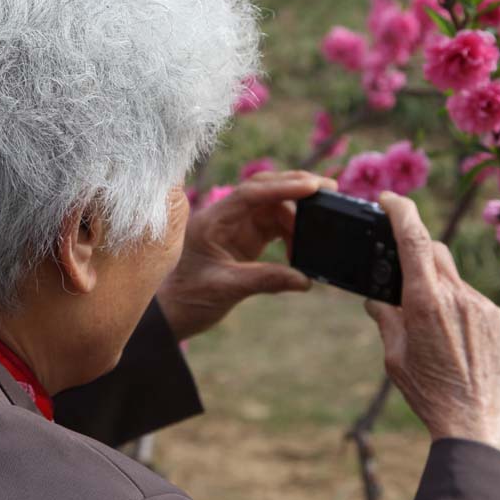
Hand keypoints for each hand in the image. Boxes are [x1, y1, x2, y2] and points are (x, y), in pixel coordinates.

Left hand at [157, 171, 335, 340]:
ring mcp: (235, 227)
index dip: (283, 187)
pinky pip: (273, 226)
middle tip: (330, 190)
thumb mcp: (226, 289)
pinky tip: (301, 249)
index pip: (251, 193)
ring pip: (272, 207)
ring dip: (296, 217)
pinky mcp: (244, 240)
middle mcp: (225, 217)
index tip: (313, 187)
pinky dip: (290, 233)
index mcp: (213, 220)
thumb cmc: (186, 297)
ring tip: (313, 237)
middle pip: (265, 190)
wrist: (169, 312)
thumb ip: (265, 281)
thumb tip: (305, 280)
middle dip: (296, 187)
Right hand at [365, 192, 499, 469]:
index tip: (389, 199)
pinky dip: (469, 314)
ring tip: (440, 334)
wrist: (481, 428)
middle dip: (418, 254)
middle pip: (436, 253)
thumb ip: (385, 319)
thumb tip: (376, 300)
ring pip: (459, 283)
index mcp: (425, 300)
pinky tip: (466, 347)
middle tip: (406, 277)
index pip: (412, 237)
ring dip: (444, 293)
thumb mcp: (395, 357)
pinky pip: (483, 306)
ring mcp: (489, 308)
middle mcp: (460, 296)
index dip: (400, 210)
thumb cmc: (431, 395)